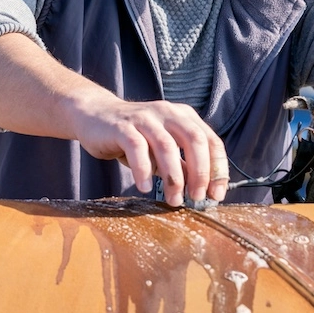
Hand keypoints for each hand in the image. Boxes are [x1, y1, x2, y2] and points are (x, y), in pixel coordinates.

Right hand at [65, 93, 228, 206]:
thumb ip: (182, 164)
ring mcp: (144, 118)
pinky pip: (136, 148)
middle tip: (196, 198)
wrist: (95, 115)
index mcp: (183, 116)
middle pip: (194, 140)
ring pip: (167, 146)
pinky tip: (144, 187)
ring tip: (173, 199)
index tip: (216, 194)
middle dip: (200, 173)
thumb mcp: (162, 150)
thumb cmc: (133, 137)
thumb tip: (204, 190)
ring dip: (174, 177)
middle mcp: (167, 113)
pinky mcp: (122, 126)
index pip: (211, 140)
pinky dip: (143, 170)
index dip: (218, 169)